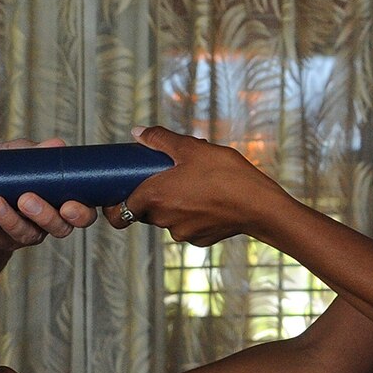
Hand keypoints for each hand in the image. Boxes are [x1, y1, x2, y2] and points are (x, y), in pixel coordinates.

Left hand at [0, 137, 101, 249]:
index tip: (68, 206)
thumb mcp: (23, 158)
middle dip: (43, 215)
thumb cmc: (11, 173)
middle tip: (26, 199)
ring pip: (24, 234)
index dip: (80, 214)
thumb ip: (38, 153)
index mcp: (63, 203)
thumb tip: (56, 144)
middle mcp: (48, 224)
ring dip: (9, 219)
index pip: (83, 215)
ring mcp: (25, 234)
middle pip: (58, 229)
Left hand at [107, 125, 285, 245]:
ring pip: (167, 218)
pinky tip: (209, 198)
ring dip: (173, 203)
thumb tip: (137, 132)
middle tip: (166, 175)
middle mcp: (163, 220)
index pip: (117, 214)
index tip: (120, 192)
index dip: (113, 205)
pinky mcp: (200, 239)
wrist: (259, 206)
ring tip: (195, 183)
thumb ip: (160, 139)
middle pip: (144, 212)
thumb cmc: (225, 174)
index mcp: (154, 198)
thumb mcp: (191, 148)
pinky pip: (187, 225)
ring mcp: (182, 233)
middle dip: (151, 195)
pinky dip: (192, 213)